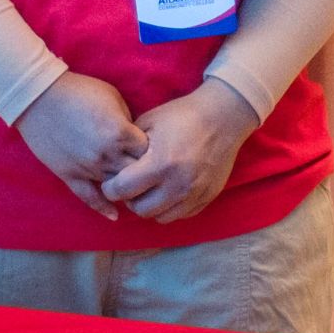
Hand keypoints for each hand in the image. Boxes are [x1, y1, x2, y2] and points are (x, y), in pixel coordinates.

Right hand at [15, 73, 146, 213]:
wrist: (38, 97)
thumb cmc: (78, 91)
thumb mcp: (113, 98)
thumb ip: (128, 122)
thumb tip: (136, 139)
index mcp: (120, 133)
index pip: (149, 152)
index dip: (154, 151)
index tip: (154, 150)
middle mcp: (106, 154)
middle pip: (136, 174)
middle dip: (144, 173)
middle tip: (149, 174)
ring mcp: (87, 168)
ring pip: (116, 188)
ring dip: (126, 190)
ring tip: (136, 191)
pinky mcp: (69, 175)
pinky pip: (88, 197)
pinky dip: (103, 208)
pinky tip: (114, 215)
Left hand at [100, 78, 260, 224]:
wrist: (223, 117)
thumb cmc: (182, 115)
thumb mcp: (148, 122)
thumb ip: (129, 147)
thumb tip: (113, 165)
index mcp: (160, 163)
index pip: (122, 190)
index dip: (110, 188)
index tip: (110, 182)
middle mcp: (177, 184)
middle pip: (140, 210)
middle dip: (129, 200)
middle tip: (130, 186)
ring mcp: (194, 194)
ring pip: (160, 217)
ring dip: (150, 206)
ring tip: (149, 190)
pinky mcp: (207, 198)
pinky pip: (180, 215)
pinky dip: (170, 207)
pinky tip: (167, 191)